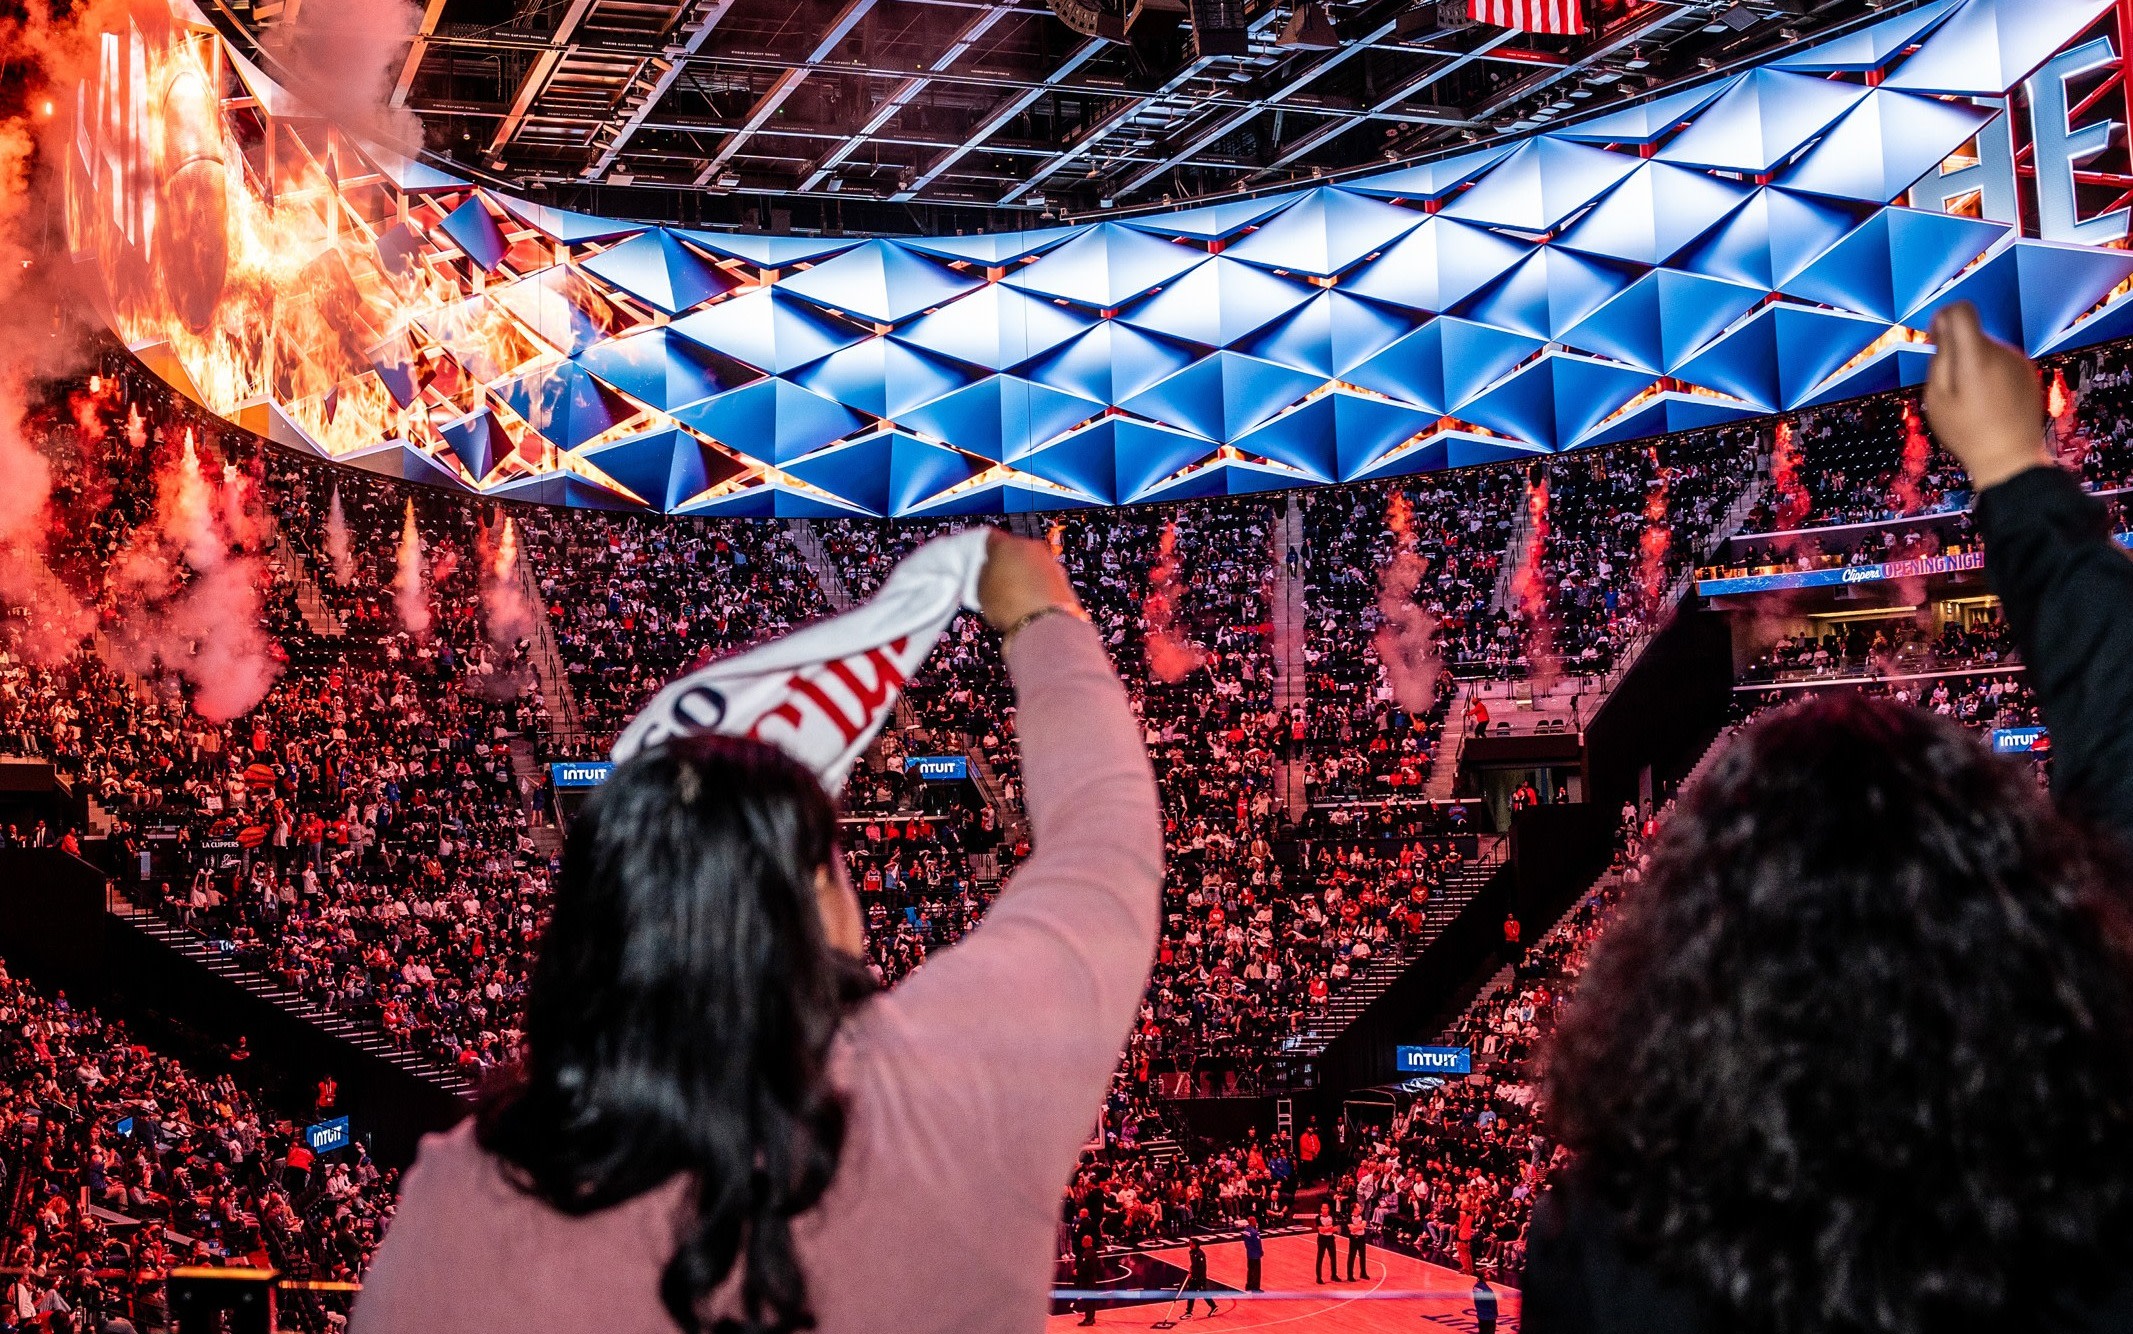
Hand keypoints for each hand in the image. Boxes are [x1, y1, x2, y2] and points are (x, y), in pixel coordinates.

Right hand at [976, 530, 1081, 631]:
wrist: (1043, 624)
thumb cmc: (1010, 606)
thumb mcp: (981, 590)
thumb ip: (984, 573)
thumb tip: (988, 571)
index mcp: (1006, 544)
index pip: (991, 539)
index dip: (984, 551)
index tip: (981, 561)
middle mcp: (1031, 547)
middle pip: (1015, 549)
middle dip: (1007, 563)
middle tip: (997, 581)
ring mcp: (1049, 562)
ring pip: (1032, 563)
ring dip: (1025, 574)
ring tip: (1014, 596)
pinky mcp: (1063, 578)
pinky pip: (1045, 578)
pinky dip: (1039, 586)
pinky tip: (1031, 602)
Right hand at [1925, 302, 2053, 491]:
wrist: (2010, 458)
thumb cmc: (1968, 432)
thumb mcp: (1936, 398)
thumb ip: (1939, 358)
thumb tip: (1943, 328)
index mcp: (1977, 356)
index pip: (1961, 310)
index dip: (1943, 317)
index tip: (1935, 337)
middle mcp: (2002, 352)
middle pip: (1972, 332)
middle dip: (1956, 349)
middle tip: (1950, 386)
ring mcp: (2018, 361)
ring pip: (1986, 347)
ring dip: (1972, 363)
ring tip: (1970, 399)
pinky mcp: (2027, 372)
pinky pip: (2001, 361)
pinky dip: (1989, 372)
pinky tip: (1987, 401)